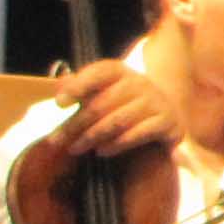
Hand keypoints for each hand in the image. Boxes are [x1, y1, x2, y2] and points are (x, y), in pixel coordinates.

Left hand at [44, 58, 179, 160]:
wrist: (164, 115)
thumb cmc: (123, 104)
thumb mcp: (102, 92)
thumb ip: (80, 88)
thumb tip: (60, 87)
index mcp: (122, 72)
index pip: (100, 72)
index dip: (79, 85)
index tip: (59, 103)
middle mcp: (141, 83)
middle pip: (102, 103)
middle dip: (76, 124)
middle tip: (57, 141)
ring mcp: (156, 102)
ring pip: (117, 121)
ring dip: (92, 137)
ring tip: (76, 148)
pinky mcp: (167, 123)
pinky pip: (137, 134)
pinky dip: (117, 144)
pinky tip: (102, 151)